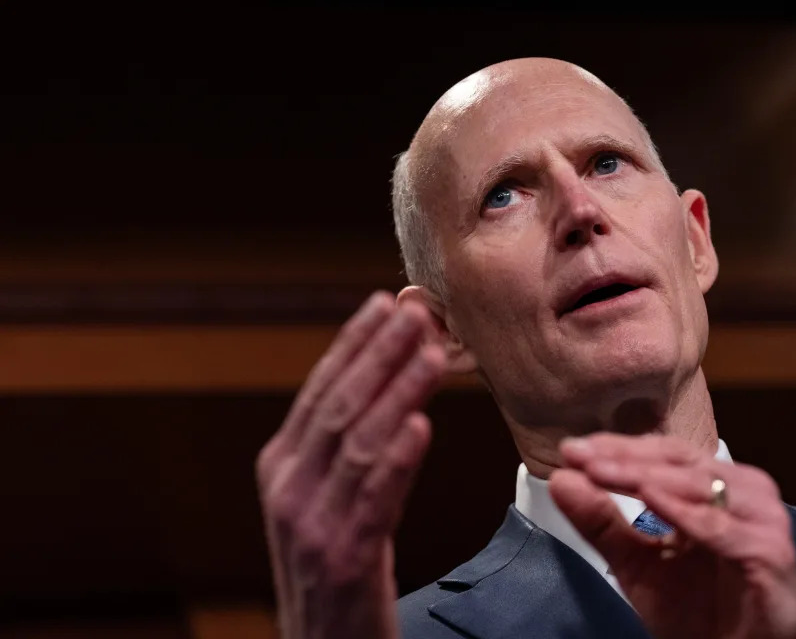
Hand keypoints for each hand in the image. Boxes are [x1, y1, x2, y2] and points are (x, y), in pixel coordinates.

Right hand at [256, 292, 445, 638]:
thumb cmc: (333, 570)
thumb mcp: (324, 500)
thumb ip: (345, 449)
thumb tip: (385, 385)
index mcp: (283, 468)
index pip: (321, 390)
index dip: (354, 344)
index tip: (384, 303)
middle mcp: (289, 489)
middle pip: (339, 406)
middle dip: (379, 354)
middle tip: (416, 312)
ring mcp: (311, 526)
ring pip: (359, 443)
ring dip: (398, 391)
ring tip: (433, 353)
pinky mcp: (343, 562)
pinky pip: (373, 501)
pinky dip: (396, 460)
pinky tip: (419, 425)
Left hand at [549, 434, 795, 638]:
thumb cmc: (694, 612)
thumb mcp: (634, 562)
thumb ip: (600, 521)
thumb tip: (560, 477)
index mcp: (715, 488)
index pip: (664, 454)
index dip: (619, 447)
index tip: (571, 450)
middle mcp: (743, 494)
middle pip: (680, 460)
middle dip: (626, 457)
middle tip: (581, 456)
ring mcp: (762, 521)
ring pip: (700, 486)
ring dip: (648, 476)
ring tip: (602, 472)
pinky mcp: (771, 554)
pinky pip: (724, 529)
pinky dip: (687, 513)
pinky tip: (650, 499)